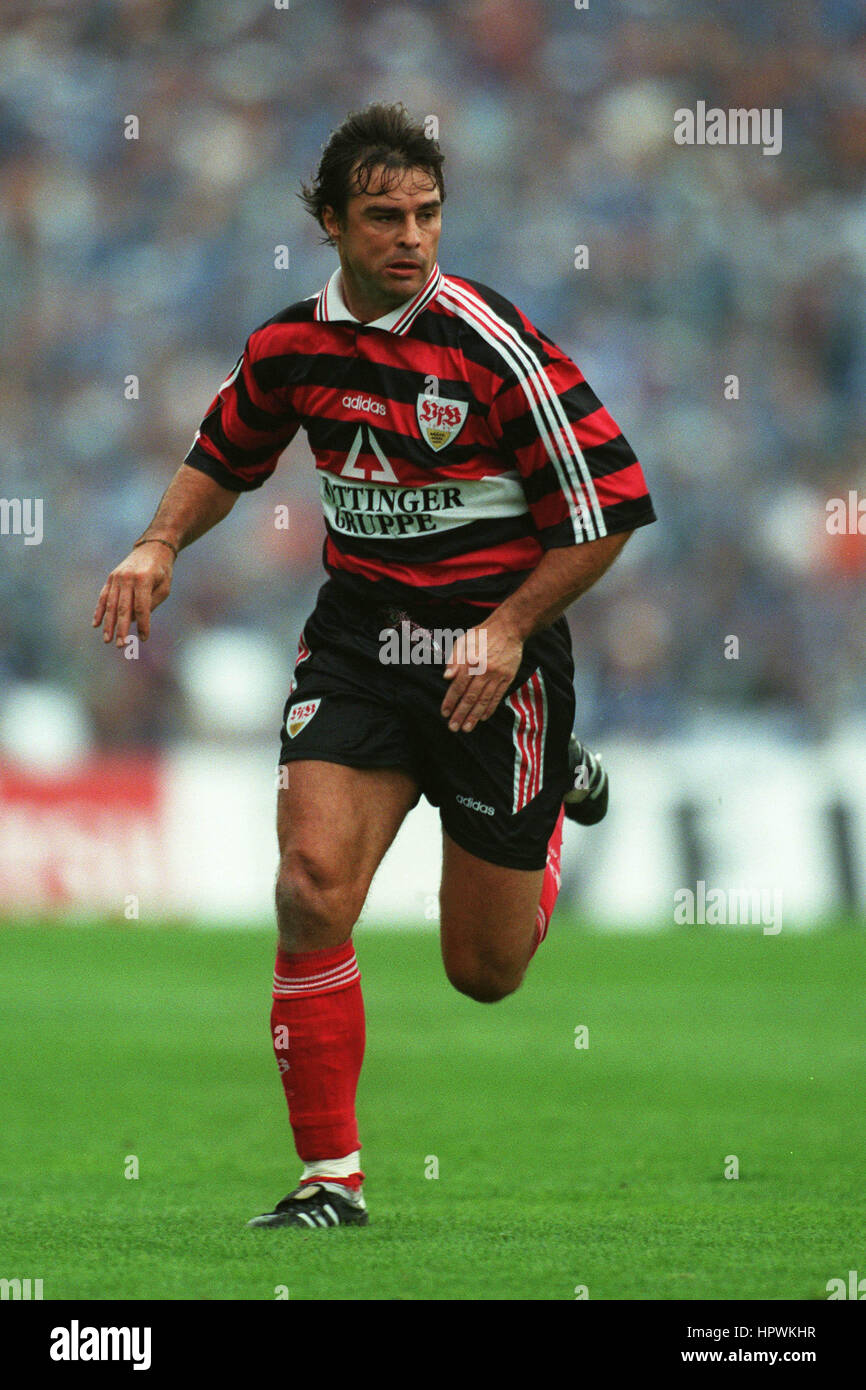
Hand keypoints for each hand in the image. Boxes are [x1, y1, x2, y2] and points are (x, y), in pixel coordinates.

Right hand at [92, 542, 173, 647]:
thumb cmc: (162, 571)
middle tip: (120, 646)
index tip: (143, 638)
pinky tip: (95, 625)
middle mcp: (127, 578)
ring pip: (110, 605)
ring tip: (108, 640)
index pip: (142, 607)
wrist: (152, 548)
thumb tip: (134, 621)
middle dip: (121, 629)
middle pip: (123, 608)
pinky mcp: (110, 578)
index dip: (143, 624)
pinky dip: (99, 611)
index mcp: (143, 579)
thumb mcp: (164, 588)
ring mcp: (116, 577)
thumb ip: (150, 604)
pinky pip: (103, 597)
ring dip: (108, 624)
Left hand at [440, 615, 522, 732]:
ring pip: (484, 700)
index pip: (458, 686)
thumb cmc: (481, 635)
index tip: (445, 713)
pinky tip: (482, 718)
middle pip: (470, 697)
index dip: (450, 701)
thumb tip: (446, 678)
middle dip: (460, 714)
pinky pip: (497, 697)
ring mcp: (497, 675)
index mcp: (470, 661)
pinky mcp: (507, 678)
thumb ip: (454, 660)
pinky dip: (490, 709)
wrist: (508, 628)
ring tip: (466, 728)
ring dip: (474, 716)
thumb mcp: (463, 641)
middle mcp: (484, 670)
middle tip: (453, 728)